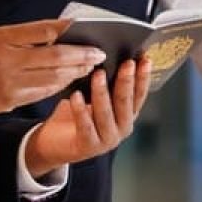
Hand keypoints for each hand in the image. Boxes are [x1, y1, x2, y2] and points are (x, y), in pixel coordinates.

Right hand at [0, 20, 103, 136]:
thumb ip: (20, 36)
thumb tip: (55, 33)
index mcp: (1, 39)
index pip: (43, 31)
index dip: (69, 31)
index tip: (86, 31)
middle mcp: (6, 61)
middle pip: (55, 57)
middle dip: (81, 56)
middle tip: (99, 54)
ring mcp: (9, 85)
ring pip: (53, 78)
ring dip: (74, 72)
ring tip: (89, 67)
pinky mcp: (10, 102)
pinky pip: (42, 93)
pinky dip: (59, 86)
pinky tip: (69, 82)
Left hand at [24, 56, 151, 177]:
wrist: (56, 143)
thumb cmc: (77, 115)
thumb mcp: (94, 97)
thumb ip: (105, 84)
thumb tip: (106, 55)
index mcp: (127, 115)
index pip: (139, 95)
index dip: (143, 77)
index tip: (145, 59)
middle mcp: (122, 128)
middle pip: (125, 102)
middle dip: (126, 81)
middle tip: (126, 63)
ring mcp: (107, 139)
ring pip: (106, 113)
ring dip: (102, 92)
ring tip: (98, 74)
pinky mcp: (88, 146)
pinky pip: (85, 126)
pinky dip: (80, 110)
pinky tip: (75, 95)